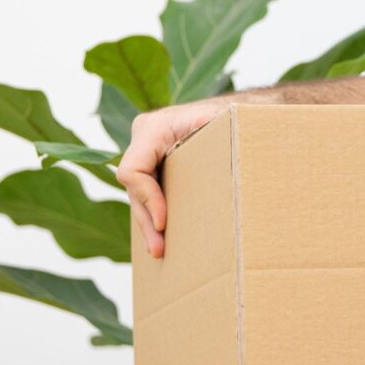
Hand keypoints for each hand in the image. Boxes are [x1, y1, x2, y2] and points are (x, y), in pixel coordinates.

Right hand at [120, 97, 241, 257]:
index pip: (134, 170)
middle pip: (134, 188)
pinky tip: (162, 240)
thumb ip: (221, 128)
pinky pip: (147, 194)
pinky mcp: (154, 168)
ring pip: (138, 195)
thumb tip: (227, 135)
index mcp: (153, 129)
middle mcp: (144, 141)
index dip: (146, 198)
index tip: (165, 222)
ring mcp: (146, 155)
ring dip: (149, 225)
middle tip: (159, 249)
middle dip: (147, 221)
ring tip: (159, 252)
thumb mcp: (224, 119)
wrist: (230, 112)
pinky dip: (155, 216)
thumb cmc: (229, 115)